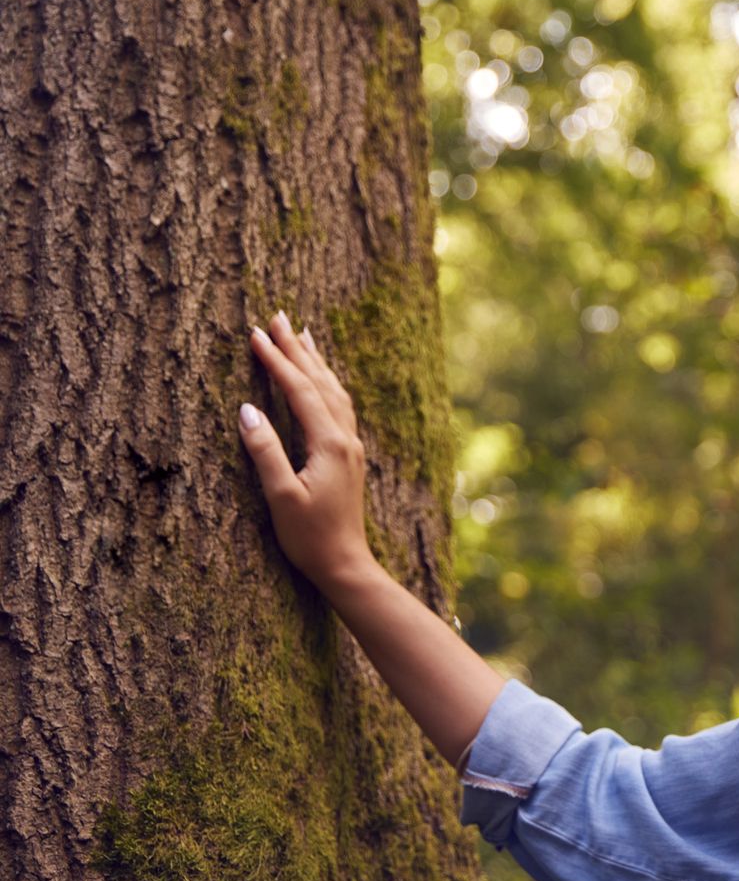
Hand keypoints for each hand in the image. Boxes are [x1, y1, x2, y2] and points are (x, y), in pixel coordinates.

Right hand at [239, 310, 377, 590]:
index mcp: (329, 444)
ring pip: (334, 391)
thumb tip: (247, 409)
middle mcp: (345, 439)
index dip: (277, 361)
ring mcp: (350, 447)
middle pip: (321, 382)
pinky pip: (339, 406)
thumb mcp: (281, 496)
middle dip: (297, 348)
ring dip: (316, 362)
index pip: (300, 390)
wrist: (346, 564)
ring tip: (302, 334)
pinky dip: (326, 384)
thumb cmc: (310, 536)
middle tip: (278, 316)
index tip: (255, 334)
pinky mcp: (349, 457)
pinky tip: (322, 380)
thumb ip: (265, 452)